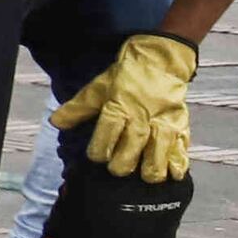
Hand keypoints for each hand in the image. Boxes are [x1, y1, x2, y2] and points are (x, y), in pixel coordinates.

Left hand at [62, 33, 199, 184]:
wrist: (161, 60)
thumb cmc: (126, 76)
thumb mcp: (98, 88)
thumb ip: (77, 108)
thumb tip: (55, 122)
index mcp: (119, 106)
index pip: (107, 132)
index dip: (99, 149)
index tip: (96, 156)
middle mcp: (142, 116)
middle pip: (134, 144)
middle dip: (125, 163)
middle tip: (119, 170)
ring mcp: (164, 121)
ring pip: (161, 148)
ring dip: (154, 166)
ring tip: (148, 178)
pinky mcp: (181, 124)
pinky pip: (182, 145)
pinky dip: (179, 161)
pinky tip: (175, 175)